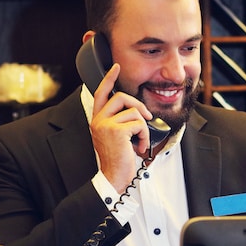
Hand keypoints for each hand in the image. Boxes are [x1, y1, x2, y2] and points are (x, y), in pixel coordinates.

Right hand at [88, 63, 154, 191]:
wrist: (114, 177)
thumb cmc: (119, 159)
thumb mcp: (118, 136)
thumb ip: (121, 121)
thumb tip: (140, 111)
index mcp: (97, 120)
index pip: (101, 93)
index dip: (109, 79)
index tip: (116, 67)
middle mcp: (98, 120)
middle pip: (121, 97)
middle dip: (139, 105)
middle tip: (148, 118)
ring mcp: (105, 124)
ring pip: (134, 112)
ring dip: (144, 128)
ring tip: (140, 142)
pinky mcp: (115, 131)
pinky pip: (139, 124)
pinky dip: (145, 136)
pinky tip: (139, 148)